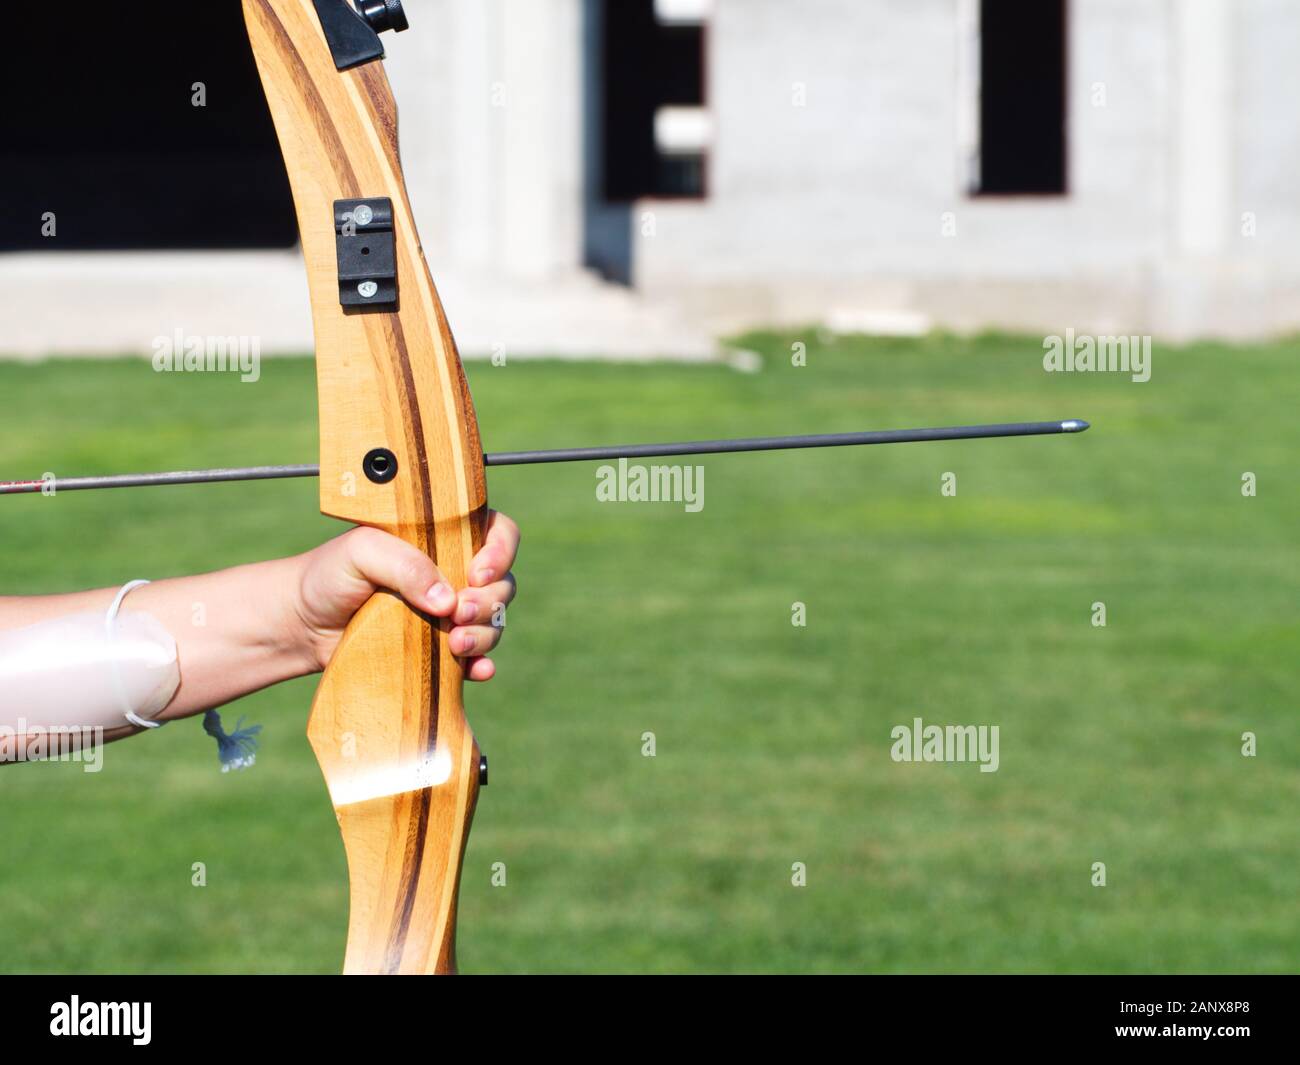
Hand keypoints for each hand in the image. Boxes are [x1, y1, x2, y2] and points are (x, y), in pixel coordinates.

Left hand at [292, 513, 518, 680]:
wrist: (303, 624)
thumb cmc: (330, 575)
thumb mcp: (361, 552)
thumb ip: (404, 565)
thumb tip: (446, 600)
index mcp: (442, 538)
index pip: (496, 532)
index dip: (501, 551)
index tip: (477, 573)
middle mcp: (454, 573)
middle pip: (502, 583)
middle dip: (489, 600)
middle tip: (458, 612)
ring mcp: (450, 613)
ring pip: (494, 621)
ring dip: (485, 633)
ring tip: (455, 644)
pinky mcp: (441, 649)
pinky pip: (477, 657)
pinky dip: (482, 664)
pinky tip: (476, 670)